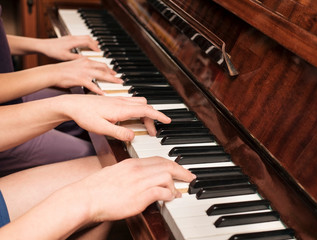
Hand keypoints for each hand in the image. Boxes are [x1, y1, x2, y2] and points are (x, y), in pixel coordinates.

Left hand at [40, 35, 100, 60]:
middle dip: (95, 44)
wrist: (42, 46)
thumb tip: (86, 59)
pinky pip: (80, 38)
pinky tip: (85, 46)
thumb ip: (76, 57)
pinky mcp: (68, 38)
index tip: (99, 52)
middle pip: (88, 38)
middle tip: (100, 50)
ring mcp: (70, 37)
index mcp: (73, 42)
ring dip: (91, 42)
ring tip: (95, 47)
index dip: (94, 47)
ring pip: (84, 37)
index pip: (88, 42)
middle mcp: (72, 38)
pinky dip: (85, 41)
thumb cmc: (52, 51)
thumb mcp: (65, 57)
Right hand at [48, 57, 120, 94]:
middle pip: (104, 68)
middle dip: (113, 74)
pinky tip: (105, 94)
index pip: (101, 63)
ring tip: (119, 84)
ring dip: (112, 80)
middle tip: (120, 79)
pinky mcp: (81, 80)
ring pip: (102, 75)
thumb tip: (90, 71)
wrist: (52, 73)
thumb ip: (84, 66)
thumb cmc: (62, 70)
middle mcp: (87, 64)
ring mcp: (84, 72)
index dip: (109, 68)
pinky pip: (93, 86)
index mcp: (85, 60)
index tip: (114, 72)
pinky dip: (100, 90)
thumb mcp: (75, 64)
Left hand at [58, 94, 170, 139]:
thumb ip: (118, 132)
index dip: (158, 116)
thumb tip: (133, 136)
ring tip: (143, 126)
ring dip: (145, 113)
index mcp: (121, 109)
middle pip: (145, 107)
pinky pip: (132, 102)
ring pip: (139, 103)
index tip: (167, 120)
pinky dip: (138, 110)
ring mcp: (118, 100)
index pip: (146, 110)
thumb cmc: (84, 115)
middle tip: (152, 132)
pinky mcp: (114, 100)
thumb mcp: (101, 128)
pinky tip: (132, 118)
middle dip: (153, 118)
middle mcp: (122, 102)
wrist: (71, 104)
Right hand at [77, 157, 195, 221]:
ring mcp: (139, 182)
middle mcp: (137, 169)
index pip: (158, 159)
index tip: (179, 168)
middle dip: (181, 171)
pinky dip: (169, 195)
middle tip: (190, 177)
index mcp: (131, 163)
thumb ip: (130, 175)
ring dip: (175, 185)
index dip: (172, 164)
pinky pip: (162, 192)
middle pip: (166, 165)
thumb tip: (141, 181)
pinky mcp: (140, 196)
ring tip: (179, 192)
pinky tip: (170, 199)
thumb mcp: (115, 175)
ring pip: (167, 176)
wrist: (84, 198)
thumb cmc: (96, 189)